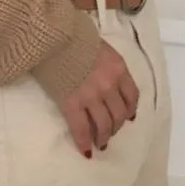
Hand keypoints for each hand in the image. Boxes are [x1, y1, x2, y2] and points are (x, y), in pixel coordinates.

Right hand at [61, 41, 138, 157]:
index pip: (132, 95)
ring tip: (100, 144)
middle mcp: (109, 84)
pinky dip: (83, 142)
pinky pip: (81, 128)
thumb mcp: (100, 45)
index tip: (128, 118)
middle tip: (109, 134)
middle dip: (115, 127)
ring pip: (103, 124)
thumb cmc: (73, 35)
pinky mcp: (72, 103)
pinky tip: (85, 150)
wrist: (52, 35)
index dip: (130, 110)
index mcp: (118, 68)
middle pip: (118, 114)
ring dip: (103, 137)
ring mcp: (91, 95)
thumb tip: (106, 76)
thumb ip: (107, 63)